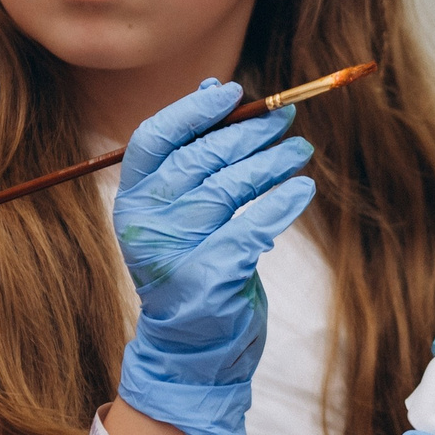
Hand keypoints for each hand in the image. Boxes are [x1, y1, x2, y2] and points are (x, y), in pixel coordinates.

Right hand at [112, 80, 316, 434]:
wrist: (189, 348)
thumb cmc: (190, 266)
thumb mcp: (178, 210)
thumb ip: (190, 152)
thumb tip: (213, 86)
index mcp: (132, 200)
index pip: (154, 139)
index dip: (193, 110)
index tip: (235, 92)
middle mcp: (146, 223)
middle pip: (200, 159)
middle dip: (248, 133)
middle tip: (285, 119)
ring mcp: (175, 252)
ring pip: (231, 190)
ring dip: (272, 164)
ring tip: (300, 150)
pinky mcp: (209, 278)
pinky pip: (254, 228)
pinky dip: (282, 205)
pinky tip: (302, 189)